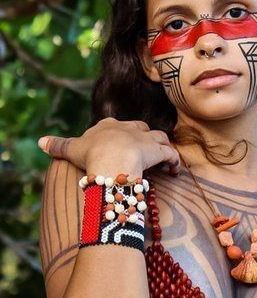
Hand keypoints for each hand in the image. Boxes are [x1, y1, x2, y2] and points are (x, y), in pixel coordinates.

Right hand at [37, 117, 179, 176]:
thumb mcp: (72, 149)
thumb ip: (58, 145)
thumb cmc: (90, 154)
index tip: (119, 146)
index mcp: (109, 126)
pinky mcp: (158, 151)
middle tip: (144, 154)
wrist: (110, 159)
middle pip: (141, 129)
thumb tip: (40, 142)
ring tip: (164, 162)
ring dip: (163, 148)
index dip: (119, 135)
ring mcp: (145, 139)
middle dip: (144, 138)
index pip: (117, 126)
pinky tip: (174, 171)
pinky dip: (174, 162)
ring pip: (159, 138)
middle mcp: (129, 128)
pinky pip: (171, 154)